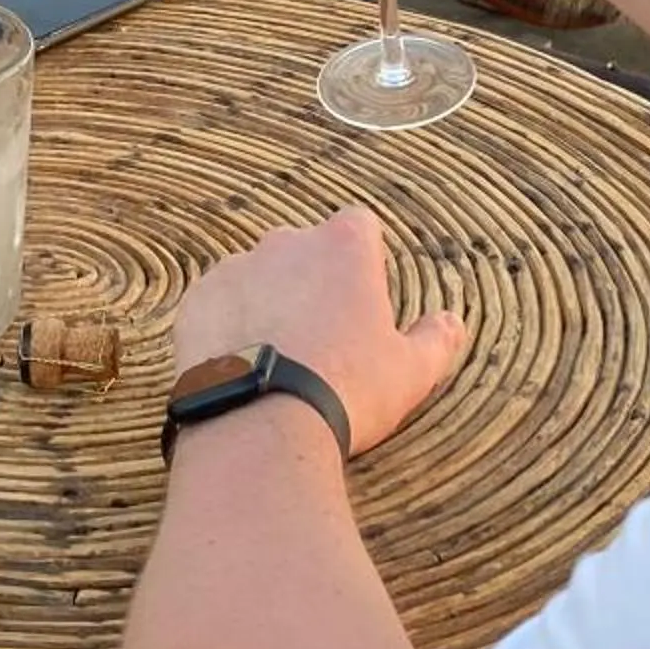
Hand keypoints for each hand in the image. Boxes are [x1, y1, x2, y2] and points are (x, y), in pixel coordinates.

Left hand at [169, 209, 468, 456]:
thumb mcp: (410, 372)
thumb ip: (436, 339)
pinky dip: (229, 325)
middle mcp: (286, 243)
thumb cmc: (346, 389)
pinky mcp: (197, 300)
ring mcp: (236, 267)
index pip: (359, 226)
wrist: (261, 422)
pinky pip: (218, 304)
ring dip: (268, 302)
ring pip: (258, 276)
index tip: (362, 301)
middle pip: (304, 250)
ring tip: (277, 358)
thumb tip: (452, 322)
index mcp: (344, 246)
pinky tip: (241, 366)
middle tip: (321, 339)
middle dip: (312, 282)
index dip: (364, 261)